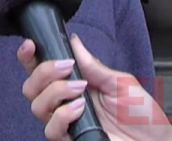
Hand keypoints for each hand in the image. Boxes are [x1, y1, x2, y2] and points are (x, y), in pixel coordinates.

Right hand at [18, 33, 171, 140]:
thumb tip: (74, 41)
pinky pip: (52, 129)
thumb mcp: (121, 83)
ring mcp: (67, 124)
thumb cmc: (143, 115)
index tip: (30, 44)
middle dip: (43, 71)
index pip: (41, 70)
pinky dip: (62, 115)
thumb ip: (94, 66)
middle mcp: (65, 104)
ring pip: (36, 106)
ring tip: (80, 90)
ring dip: (55, 92)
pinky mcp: (71, 140)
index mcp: (74, 85)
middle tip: (67, 67)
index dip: (29, 57)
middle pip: (30, 87)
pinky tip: (79, 109)